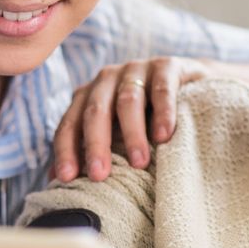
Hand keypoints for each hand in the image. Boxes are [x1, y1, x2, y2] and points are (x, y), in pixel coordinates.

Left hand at [53, 56, 208, 181]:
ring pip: (128, 101)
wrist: (191, 86)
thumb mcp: (117, 133)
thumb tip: (57, 181)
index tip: (66, 179)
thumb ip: (92, 151)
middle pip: (95, 112)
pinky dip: (162, 112)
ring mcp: (136, 69)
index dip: (66, 150)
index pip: (70, 124)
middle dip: (95, 144)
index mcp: (88, 97)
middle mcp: (106, 80)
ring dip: (132, 133)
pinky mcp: (166, 66)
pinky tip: (165, 136)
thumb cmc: (146, 118)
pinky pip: (161, 89)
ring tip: (139, 163)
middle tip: (99, 176)